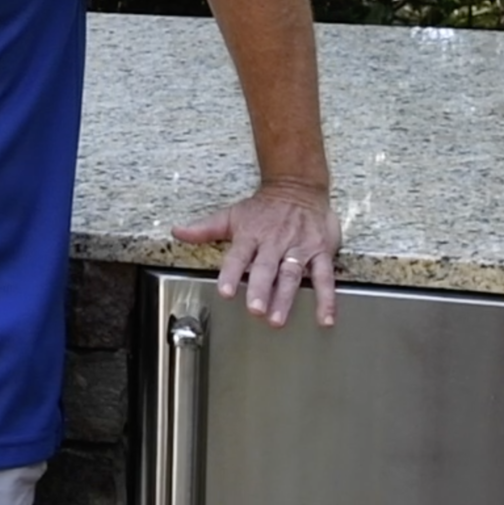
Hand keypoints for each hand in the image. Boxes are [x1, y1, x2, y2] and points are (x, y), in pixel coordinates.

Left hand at [170, 179, 338, 327]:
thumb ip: (204, 229)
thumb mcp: (232, 216)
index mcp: (250, 235)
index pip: (238, 256)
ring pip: (292, 274)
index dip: (231, 274)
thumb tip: (177, 231)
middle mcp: (274, 242)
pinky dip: (326, 298)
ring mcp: (298, 248)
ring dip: (285, 297)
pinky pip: (324, 277)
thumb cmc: (263, 208)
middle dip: (260, 289)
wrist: (298, 187)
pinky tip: (325, 317)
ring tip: (278, 318)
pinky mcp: (320, 252)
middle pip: (266, 268)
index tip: (226, 291)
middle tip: (255, 310)